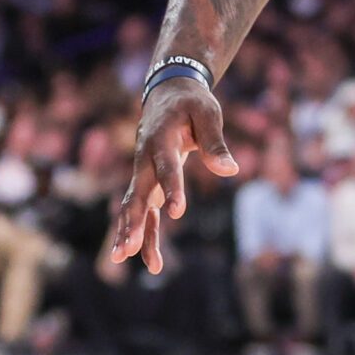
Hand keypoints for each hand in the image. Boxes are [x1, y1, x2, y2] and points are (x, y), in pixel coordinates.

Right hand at [110, 78, 236, 275]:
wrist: (166, 94)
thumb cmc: (191, 104)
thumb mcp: (208, 114)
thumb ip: (215, 143)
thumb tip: (230, 170)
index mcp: (161, 140)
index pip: (166, 168)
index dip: (170, 189)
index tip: (176, 212)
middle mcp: (145, 159)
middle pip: (137, 193)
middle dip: (133, 222)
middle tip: (129, 247)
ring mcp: (142, 173)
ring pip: (134, 206)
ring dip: (129, 232)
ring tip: (123, 259)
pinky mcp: (146, 183)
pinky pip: (142, 210)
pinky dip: (142, 232)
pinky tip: (146, 259)